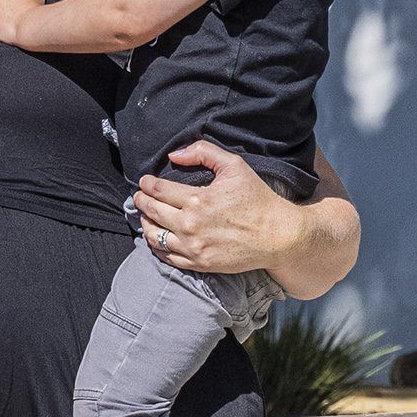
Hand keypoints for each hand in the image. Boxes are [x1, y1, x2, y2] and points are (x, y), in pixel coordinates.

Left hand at [132, 141, 318, 278]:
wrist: (277, 235)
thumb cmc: (258, 198)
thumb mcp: (234, 166)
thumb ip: (203, 153)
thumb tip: (174, 155)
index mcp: (197, 199)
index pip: (158, 190)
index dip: (147, 184)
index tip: (144, 181)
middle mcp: (190, 224)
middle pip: (152, 211)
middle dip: (141, 201)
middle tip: (139, 196)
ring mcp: (192, 247)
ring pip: (154, 235)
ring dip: (144, 223)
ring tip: (144, 216)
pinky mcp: (198, 263)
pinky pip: (167, 256)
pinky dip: (156, 246)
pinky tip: (155, 238)